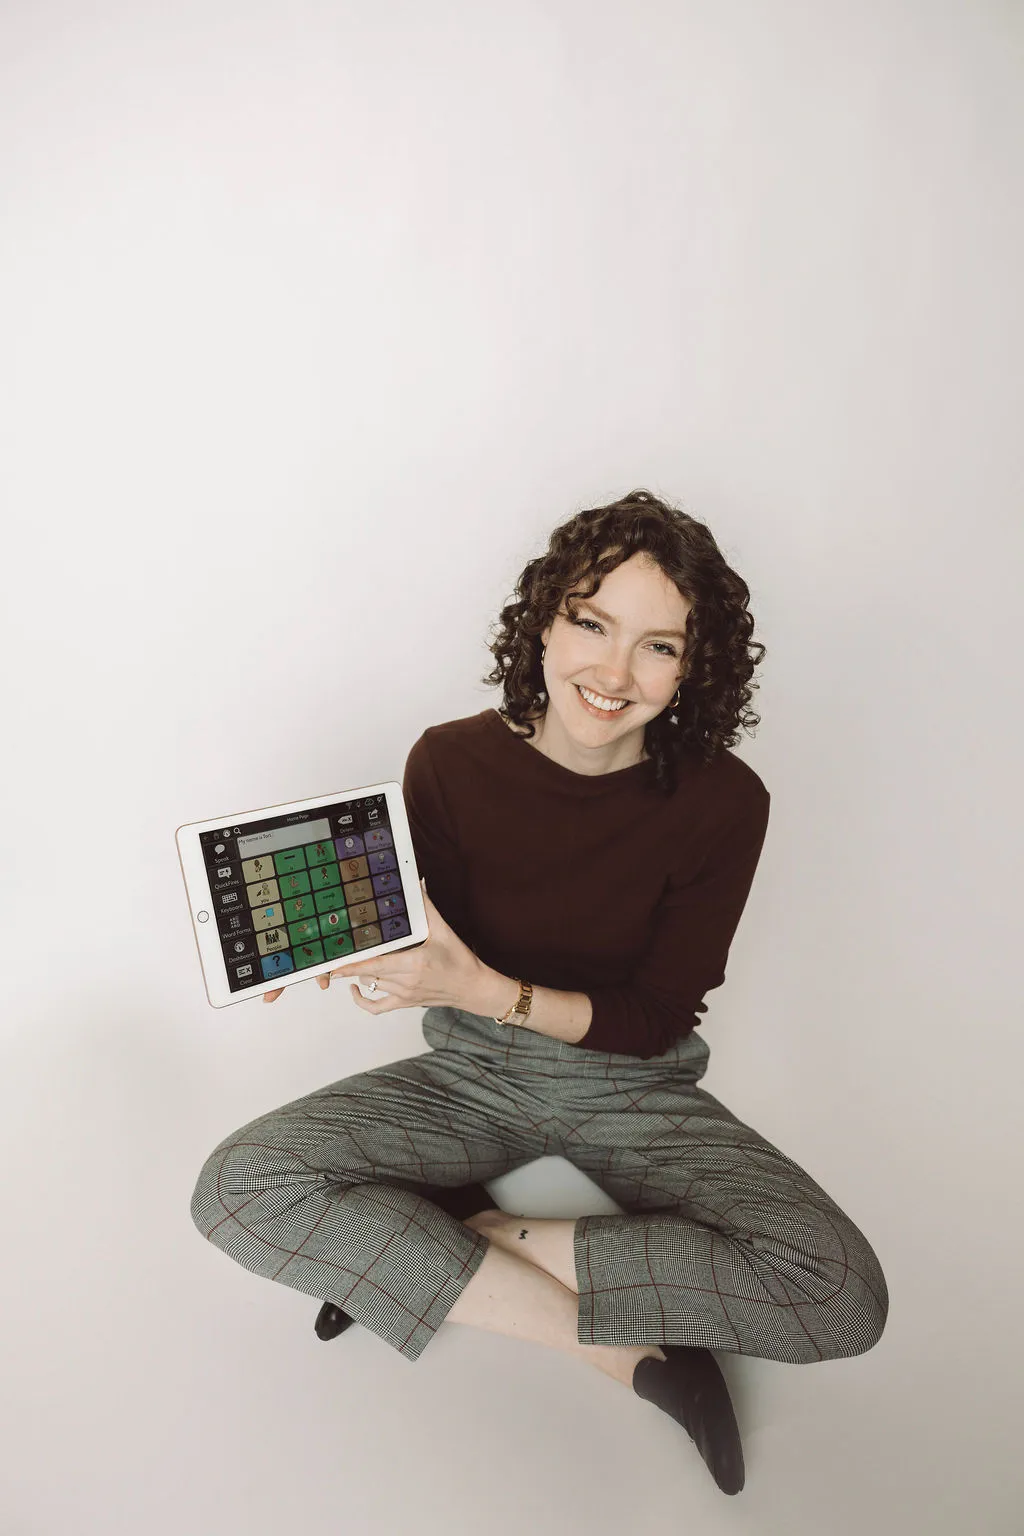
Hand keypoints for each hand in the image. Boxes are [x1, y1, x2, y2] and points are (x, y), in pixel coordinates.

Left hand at [332, 879, 481, 1013]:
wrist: (473, 987)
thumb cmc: (460, 959)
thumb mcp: (443, 931)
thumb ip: (426, 906)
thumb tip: (417, 882)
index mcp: (414, 963)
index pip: (375, 965)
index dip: (352, 965)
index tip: (334, 963)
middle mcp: (406, 981)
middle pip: (368, 974)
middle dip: (350, 966)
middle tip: (335, 955)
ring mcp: (404, 995)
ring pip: (370, 985)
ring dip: (359, 974)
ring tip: (349, 961)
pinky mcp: (405, 1003)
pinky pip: (377, 1008)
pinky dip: (362, 1001)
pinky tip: (354, 989)